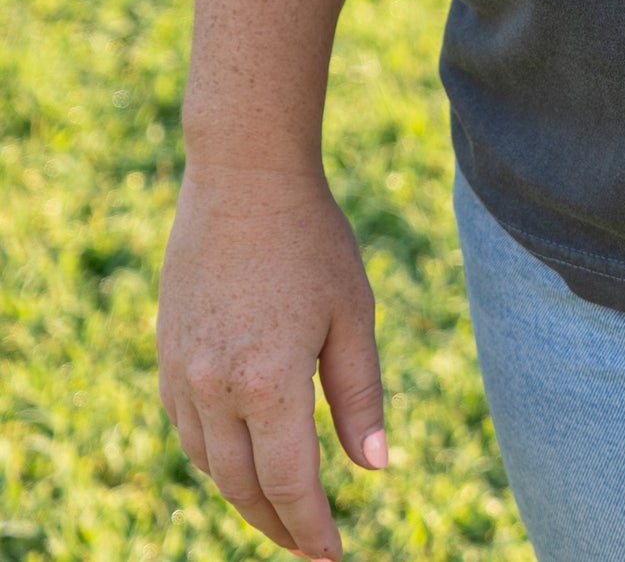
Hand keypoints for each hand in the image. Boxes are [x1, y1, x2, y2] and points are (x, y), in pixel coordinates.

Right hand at [157, 164, 387, 560]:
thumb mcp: (353, 314)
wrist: (244, 181)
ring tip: (282, 510)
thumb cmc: (313, 242)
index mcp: (268, 382)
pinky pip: (188, 428)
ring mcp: (181, 373)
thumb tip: (375, 467)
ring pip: (208, 464)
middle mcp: (214, 388)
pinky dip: (215, 456)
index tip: (333, 555)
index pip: (290, 482)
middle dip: (278, 524)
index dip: (312, 527)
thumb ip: (360, 396)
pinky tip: (242, 457)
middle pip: (243, 486)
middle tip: (310, 545)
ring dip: (243, 495)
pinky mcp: (167, 355)